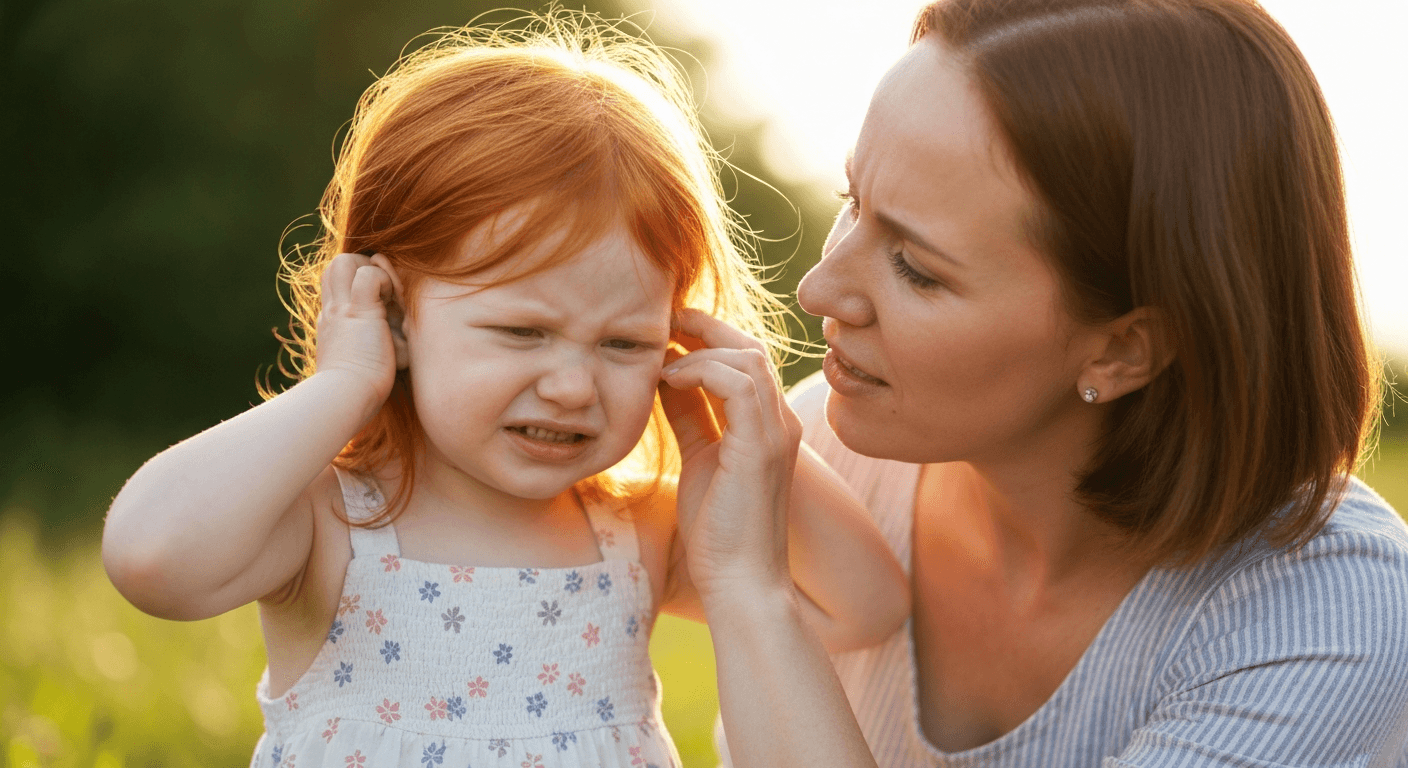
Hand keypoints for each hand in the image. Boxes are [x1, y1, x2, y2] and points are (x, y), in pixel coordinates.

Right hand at [313, 252, 407, 406]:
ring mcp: (342, 309)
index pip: (336, 285)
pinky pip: (369, 275)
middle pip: (334, 265)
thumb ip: (372, 349)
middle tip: (384, 291)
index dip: (356, 281)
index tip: (380, 300)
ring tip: (387, 295)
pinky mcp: (358, 312)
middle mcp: (332, 312)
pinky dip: (385, 280)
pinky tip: (393, 304)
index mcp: (332, 324)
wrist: (345, 400)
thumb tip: (397, 344)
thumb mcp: (360, 365)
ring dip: (370, 269)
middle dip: (361, 266)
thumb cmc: (358, 393)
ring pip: (344, 260)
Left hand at [658, 308, 802, 601]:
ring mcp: (776, 432)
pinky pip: (739, 383)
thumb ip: (689, 418)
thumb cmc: (719, 533)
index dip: (709, 339)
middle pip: (750, 349)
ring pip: (747, 359)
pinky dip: (703, 371)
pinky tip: (670, 381)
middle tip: (665, 320)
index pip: (745, 362)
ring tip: (661, 357)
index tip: (669, 331)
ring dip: (700, 349)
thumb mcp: (698, 460)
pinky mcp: (762, 446)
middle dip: (707, 328)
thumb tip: (665, 379)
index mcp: (766, 426)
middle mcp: (779, 423)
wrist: (741, 582)